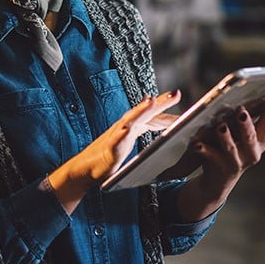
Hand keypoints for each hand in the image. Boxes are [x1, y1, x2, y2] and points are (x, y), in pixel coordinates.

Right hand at [48, 90, 180, 213]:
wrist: (85, 170)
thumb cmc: (108, 156)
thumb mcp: (129, 140)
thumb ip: (141, 127)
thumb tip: (157, 120)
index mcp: (131, 127)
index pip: (151, 115)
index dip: (165, 108)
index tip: (179, 98)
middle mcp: (124, 127)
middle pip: (144, 112)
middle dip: (159, 102)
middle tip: (176, 93)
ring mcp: (115, 137)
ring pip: (130, 121)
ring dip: (140, 111)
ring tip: (151, 101)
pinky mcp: (108, 150)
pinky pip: (115, 142)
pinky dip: (121, 135)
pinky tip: (126, 130)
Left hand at [178, 97, 264, 221]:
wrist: (217, 181)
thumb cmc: (230, 149)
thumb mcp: (241, 135)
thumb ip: (244, 119)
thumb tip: (241, 102)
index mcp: (259, 142)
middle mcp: (250, 153)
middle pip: (249, 137)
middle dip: (246, 123)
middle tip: (241, 110)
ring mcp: (235, 162)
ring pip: (230, 148)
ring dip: (226, 137)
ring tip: (220, 126)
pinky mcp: (218, 167)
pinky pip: (209, 157)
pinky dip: (203, 149)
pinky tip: (196, 144)